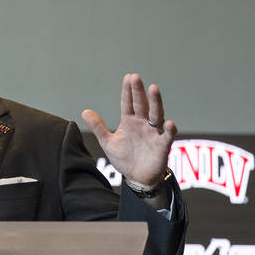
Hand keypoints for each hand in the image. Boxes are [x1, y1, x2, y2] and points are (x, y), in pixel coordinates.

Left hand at [81, 73, 176, 187]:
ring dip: (156, 102)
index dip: (128, 91)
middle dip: (138, 91)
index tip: (128, 77)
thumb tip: (85, 111)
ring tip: (153, 88)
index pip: (128, 103)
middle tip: (135, 77)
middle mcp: (143, 124)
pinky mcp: (162, 146)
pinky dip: (169, 130)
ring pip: (156, 114)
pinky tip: (169, 122)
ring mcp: (153, 133)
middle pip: (141, 105)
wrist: (137, 177)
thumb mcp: (108, 142)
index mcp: (130, 122)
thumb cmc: (125, 158)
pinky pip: (167, 136)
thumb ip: (99, 127)